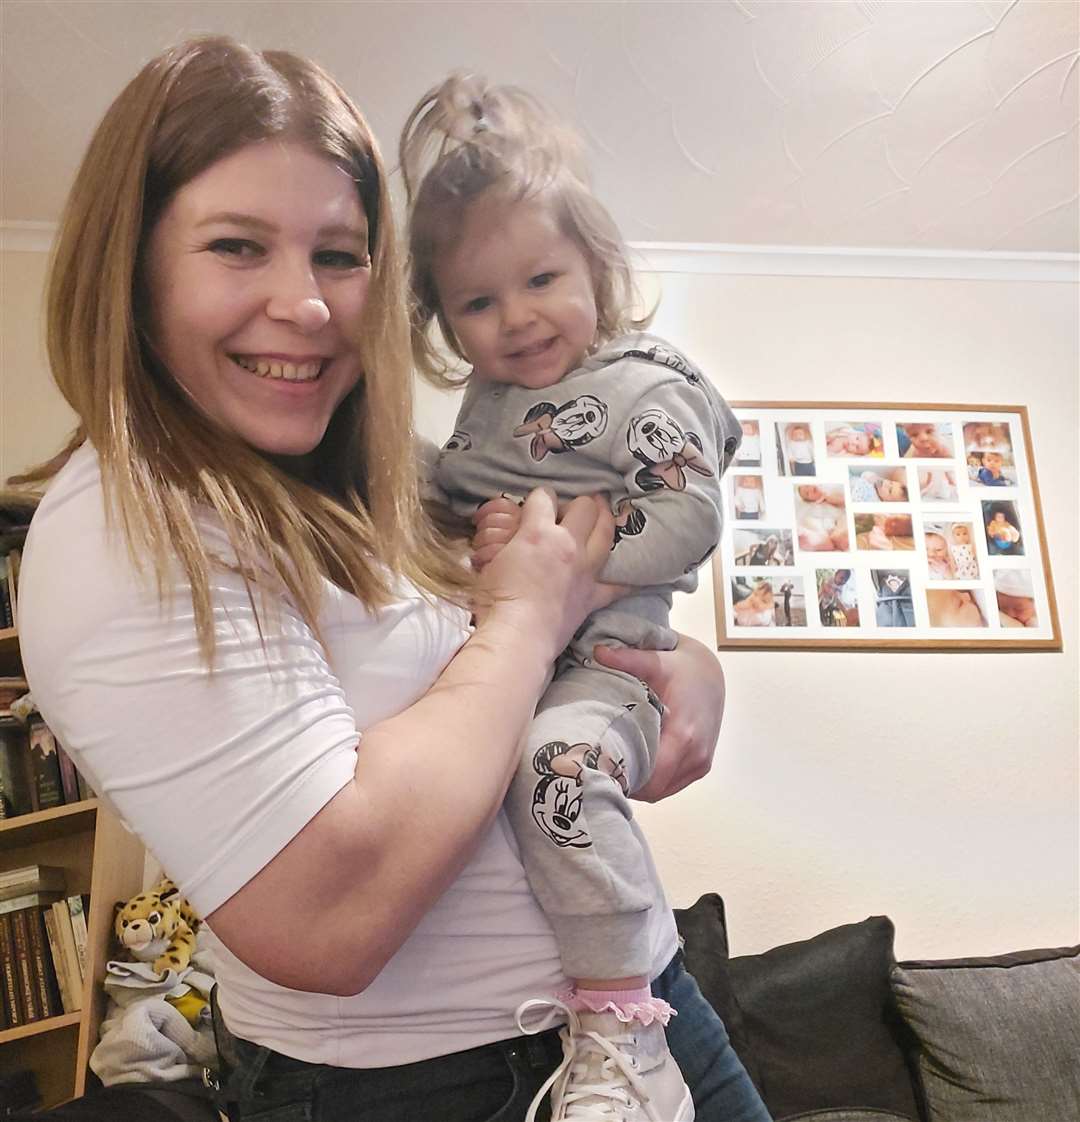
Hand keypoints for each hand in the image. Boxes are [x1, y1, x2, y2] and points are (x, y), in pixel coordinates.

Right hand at [474, 489, 622, 659]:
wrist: (518, 637)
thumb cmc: (495, 600)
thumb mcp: (490, 560)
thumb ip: (506, 542)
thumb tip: (513, 536)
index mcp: (538, 533)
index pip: (543, 498)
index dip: (539, 498)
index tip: (535, 505)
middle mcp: (567, 545)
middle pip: (584, 507)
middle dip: (578, 503)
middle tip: (572, 509)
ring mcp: (584, 571)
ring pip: (606, 534)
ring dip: (605, 520)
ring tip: (603, 514)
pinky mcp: (592, 597)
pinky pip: (617, 586)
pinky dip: (625, 580)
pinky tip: (633, 575)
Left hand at [593, 635, 724, 802]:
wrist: (711, 673)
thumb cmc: (682, 668)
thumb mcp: (656, 661)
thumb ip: (627, 658)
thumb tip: (598, 652)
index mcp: (684, 734)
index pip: (651, 777)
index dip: (624, 777)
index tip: (600, 768)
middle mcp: (696, 754)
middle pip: (654, 789)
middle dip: (628, 783)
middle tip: (600, 769)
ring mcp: (701, 762)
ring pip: (663, 791)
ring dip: (641, 784)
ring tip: (615, 767)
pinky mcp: (702, 765)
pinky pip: (672, 784)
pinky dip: (654, 781)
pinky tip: (635, 764)